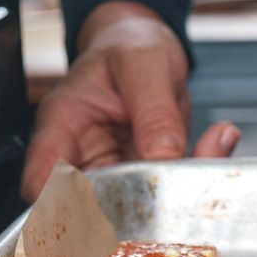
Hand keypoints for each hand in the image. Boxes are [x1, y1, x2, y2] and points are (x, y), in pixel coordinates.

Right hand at [20, 0, 239, 200]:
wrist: (149, 43)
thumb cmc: (129, 44)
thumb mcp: (143, 63)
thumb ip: (153, 110)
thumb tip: (163, 153)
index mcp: (63, 125)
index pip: (44, 179)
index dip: (62, 206)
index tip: (100, 213)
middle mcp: (84, 154)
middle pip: (89, 203)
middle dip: (128, 208)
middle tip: (168, 194)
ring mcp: (115, 167)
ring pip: (133, 203)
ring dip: (170, 194)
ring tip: (201, 158)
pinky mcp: (145, 172)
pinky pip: (166, 188)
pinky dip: (192, 177)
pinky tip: (212, 147)